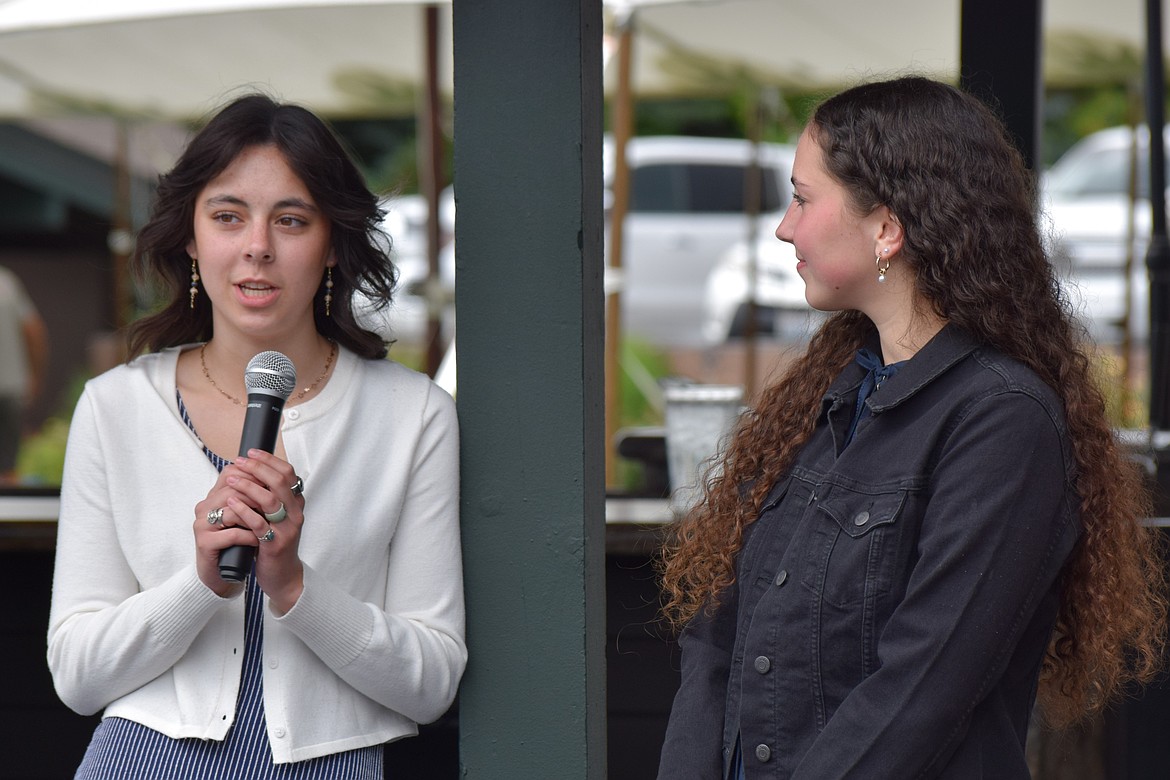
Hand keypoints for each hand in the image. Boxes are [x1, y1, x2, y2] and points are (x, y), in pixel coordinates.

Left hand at [192, 450, 306, 610]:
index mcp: (296, 504)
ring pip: (270, 500)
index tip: (250, 452)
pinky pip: (258, 524)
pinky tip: (231, 503)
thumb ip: (270, 497)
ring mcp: (287, 529)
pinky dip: (244, 510)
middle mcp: (296, 513)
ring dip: (248, 486)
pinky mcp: (275, 544)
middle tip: (239, 461)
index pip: (288, 473)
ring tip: (230, 479)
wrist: (282, 576)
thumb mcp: (277, 517)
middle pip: (280, 482)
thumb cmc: (274, 544)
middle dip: (257, 468)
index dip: (269, 460)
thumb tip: (252, 471)